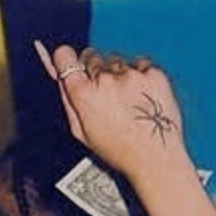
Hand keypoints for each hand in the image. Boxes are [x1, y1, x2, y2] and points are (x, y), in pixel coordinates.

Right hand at [36, 40, 194, 191]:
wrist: (157, 160)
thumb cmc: (119, 150)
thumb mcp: (82, 132)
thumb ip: (67, 99)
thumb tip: (58, 72)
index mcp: (84, 95)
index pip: (64, 56)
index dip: (68, 61)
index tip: (73, 66)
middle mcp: (106, 80)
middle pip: (92, 58)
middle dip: (96, 73)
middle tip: (107, 98)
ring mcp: (132, 75)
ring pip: (117, 61)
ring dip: (120, 75)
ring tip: (129, 103)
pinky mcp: (154, 74)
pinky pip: (141, 64)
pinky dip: (142, 77)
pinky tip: (144, 99)